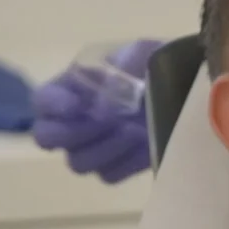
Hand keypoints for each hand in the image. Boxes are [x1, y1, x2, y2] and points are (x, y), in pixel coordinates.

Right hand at [32, 39, 163, 184]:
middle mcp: (74, 119)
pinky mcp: (117, 165)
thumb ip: (119, 69)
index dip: (52, 105)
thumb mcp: (141, 53)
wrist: (187, 85)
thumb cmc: (155, 64)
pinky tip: (144, 143)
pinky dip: (125, 161)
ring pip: (78, 162)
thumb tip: (102, 106)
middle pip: (47, 138)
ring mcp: (94, 145)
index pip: (41, 100)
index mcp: (71, 86)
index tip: (77, 104)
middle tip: (104, 121)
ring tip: (132, 130)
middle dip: (71, 133)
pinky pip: (109, 175)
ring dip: (104, 148)